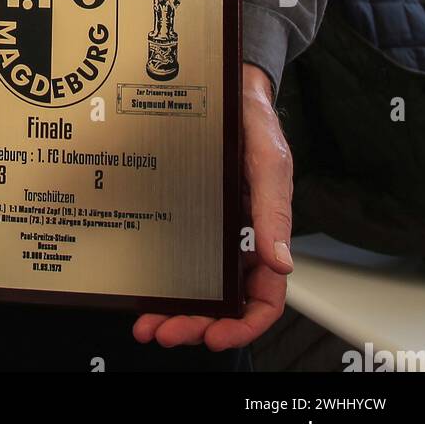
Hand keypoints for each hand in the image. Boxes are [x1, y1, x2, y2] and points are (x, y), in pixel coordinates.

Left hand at [132, 63, 292, 350]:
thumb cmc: (254, 123)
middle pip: (225, 301)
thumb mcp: (269, 162)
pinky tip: (143, 291)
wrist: (225, 88)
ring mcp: (211, 230)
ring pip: (199, 286)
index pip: (266, 296)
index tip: (218, 336)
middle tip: (168, 334)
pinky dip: (162, 281)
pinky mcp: (187, 217)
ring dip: (177, 311)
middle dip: (199, 325)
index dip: (244, 324)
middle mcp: (238, 238)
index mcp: (266, 232)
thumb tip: (281, 263)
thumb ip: (274, 211)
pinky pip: (177, 259)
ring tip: (150, 325)